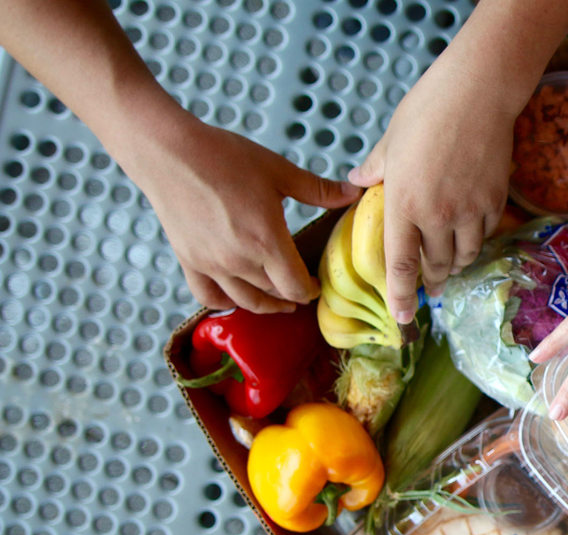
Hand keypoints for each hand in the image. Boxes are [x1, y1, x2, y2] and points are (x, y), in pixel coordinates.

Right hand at [119, 118, 359, 312]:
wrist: (170, 153)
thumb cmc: (225, 157)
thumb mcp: (280, 172)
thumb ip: (319, 190)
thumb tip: (354, 194)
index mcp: (266, 240)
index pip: (296, 286)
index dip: (311, 290)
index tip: (317, 284)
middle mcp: (239, 260)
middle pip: (274, 294)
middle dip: (292, 294)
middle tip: (302, 287)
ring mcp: (211, 264)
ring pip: (245, 301)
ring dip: (266, 304)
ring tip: (279, 301)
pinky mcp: (189, 261)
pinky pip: (210, 297)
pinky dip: (227, 303)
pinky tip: (238, 297)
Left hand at [348, 79, 509, 323]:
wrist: (477, 95)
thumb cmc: (427, 112)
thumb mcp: (390, 141)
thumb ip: (375, 169)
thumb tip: (357, 181)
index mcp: (403, 204)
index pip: (400, 264)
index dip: (401, 297)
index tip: (402, 318)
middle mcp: (437, 216)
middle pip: (436, 265)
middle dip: (433, 281)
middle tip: (430, 287)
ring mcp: (469, 211)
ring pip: (465, 254)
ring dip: (456, 263)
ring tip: (451, 262)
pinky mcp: (495, 201)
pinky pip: (486, 233)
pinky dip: (477, 239)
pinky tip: (473, 232)